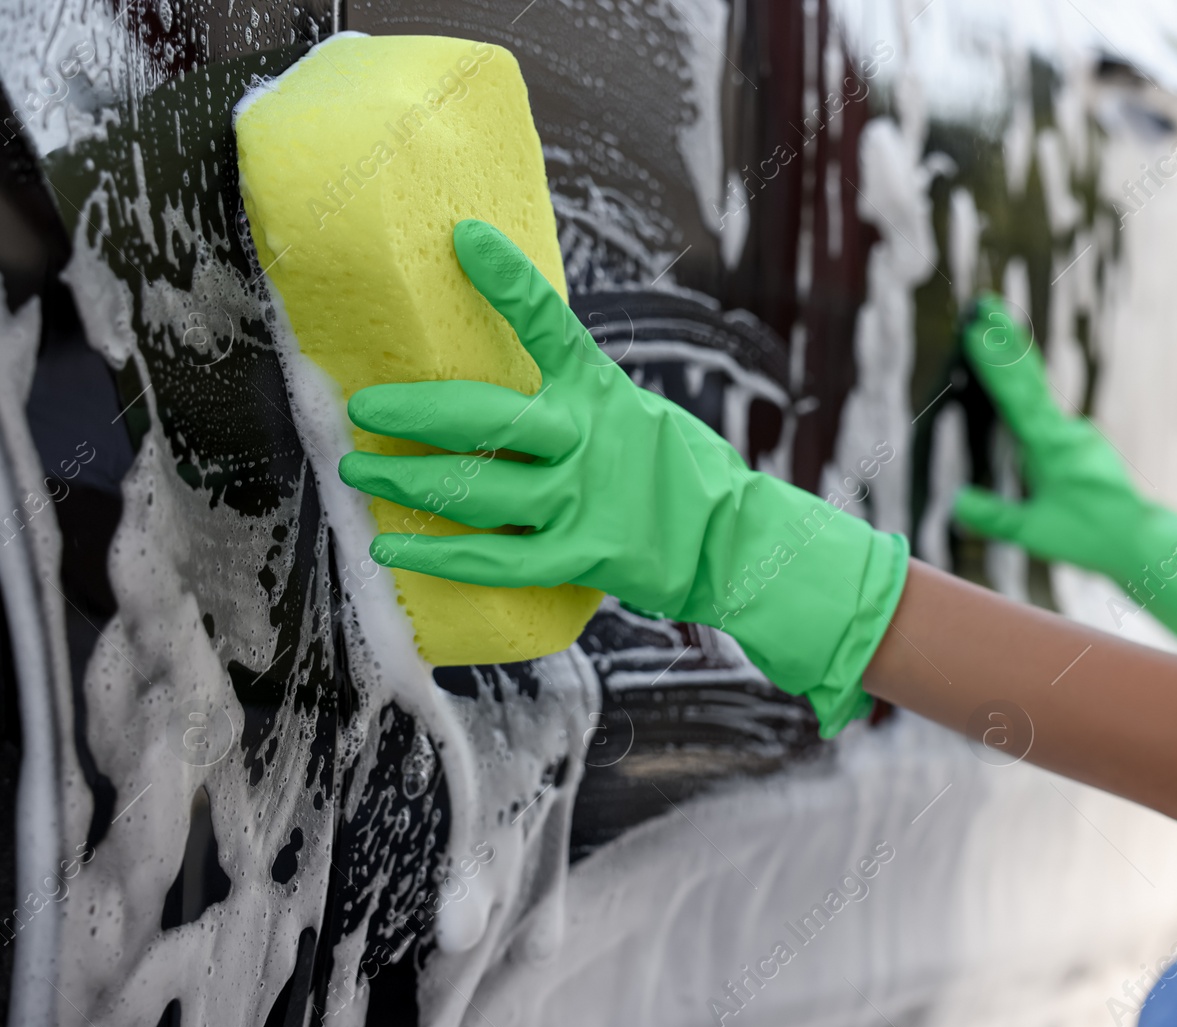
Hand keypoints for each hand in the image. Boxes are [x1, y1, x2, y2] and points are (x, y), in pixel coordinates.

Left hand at [338, 219, 908, 734]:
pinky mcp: (582, 555)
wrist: (734, 541)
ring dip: (409, 482)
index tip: (462, 236)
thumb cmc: (674, 473)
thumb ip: (573, 400)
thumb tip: (499, 383)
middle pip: (486, 419)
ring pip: (479, 490)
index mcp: (600, 392)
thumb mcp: (631, 415)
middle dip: (413, 412)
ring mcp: (583, 500)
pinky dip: (439, 555)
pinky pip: (496, 558)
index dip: (506, 279)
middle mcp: (588, 440)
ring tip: (358, 475)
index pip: (550, 324)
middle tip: (362, 408)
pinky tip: (393, 549)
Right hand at [952, 295, 1176, 675]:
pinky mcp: (1082, 445)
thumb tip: (955, 503)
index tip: (974, 328)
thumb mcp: (1032, 533)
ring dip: (1015, 360)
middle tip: (986, 302)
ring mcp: (1077, 434)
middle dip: (1005, 338)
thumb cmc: (1087, 536)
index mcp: (1050, 445)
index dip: (992, 361)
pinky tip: (1019, 391)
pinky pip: (1046, 412)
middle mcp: (1065, 430)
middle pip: (1029, 377)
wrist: (1140, 538)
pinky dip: (1027, 391)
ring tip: (994, 328)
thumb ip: (993, 517)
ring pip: (1038, 393)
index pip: (1014, 394)